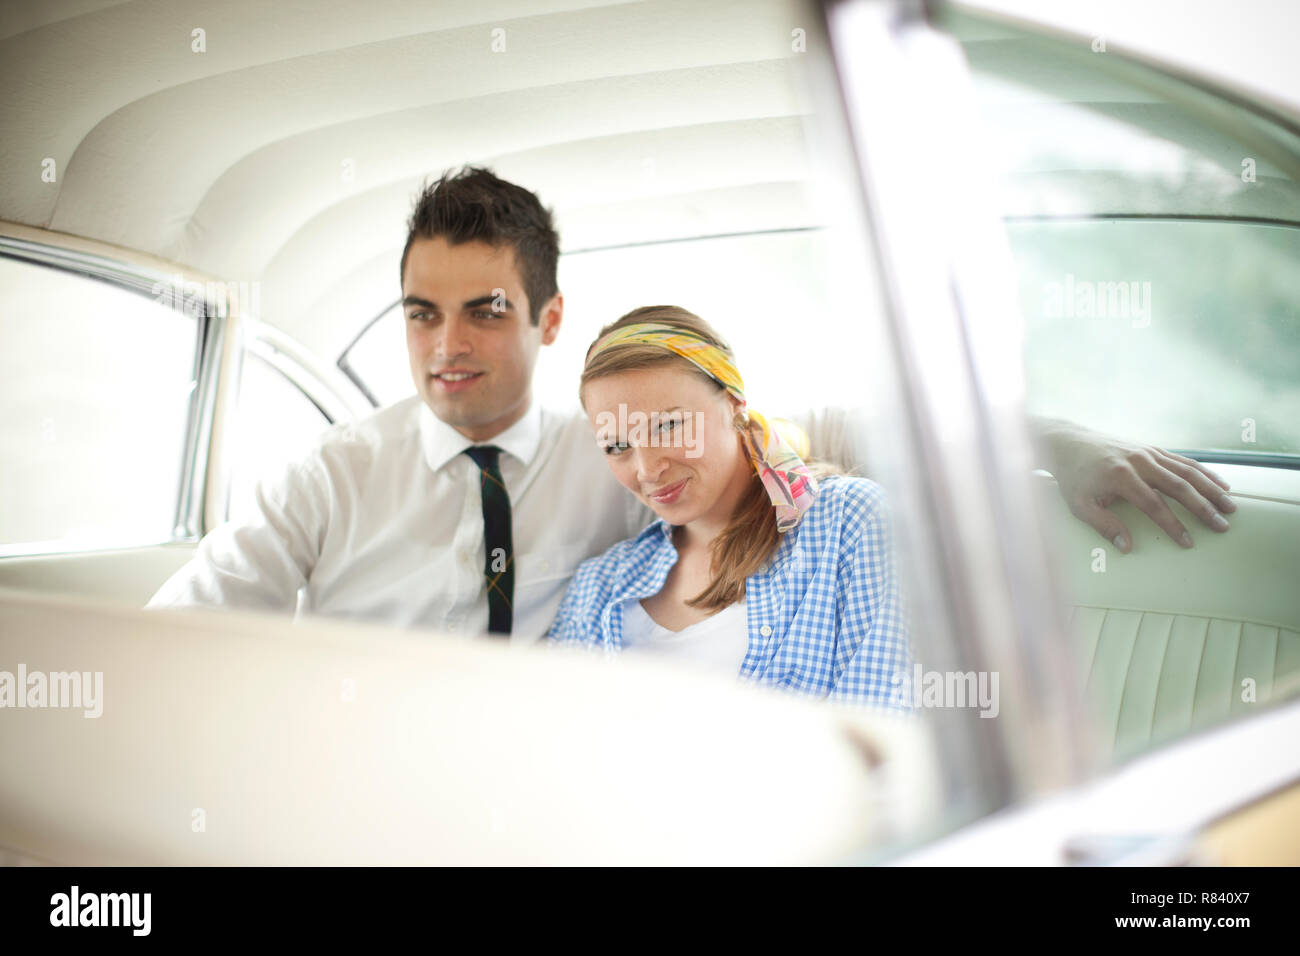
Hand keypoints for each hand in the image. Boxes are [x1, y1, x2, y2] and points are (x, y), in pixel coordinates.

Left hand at [1034, 418, 1235, 552]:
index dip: (1173, 525)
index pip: (1154, 505)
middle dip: (1203, 508)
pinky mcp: (1152, 449)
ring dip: (1211, 489)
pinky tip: (1221, 484)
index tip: (1189, 542)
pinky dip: (1204, 473)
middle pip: (1179, 486)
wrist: (1068, 442)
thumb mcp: (1079, 506)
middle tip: (1223, 526)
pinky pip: (1183, 461)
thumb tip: (1128, 547)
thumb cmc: (1073, 477)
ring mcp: (1148, 453)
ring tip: (1230, 506)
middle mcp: (1139, 462)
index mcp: (1121, 477)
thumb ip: (1104, 526)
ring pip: (1187, 471)